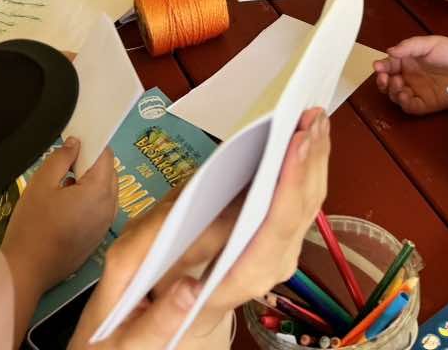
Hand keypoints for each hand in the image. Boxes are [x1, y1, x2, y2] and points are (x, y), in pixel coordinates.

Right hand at [6, 137, 119, 291]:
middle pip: (109, 174)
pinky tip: (65, 208)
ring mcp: (105, 226)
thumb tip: (75, 144)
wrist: (27, 271)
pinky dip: (89, 202)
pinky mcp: (97, 239)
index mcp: (100, 191)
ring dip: (91, 183)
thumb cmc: (32, 225)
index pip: (106, 156)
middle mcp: (110, 208)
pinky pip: (100, 210)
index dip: (91, 144)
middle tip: (65, 165)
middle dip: (92, 164)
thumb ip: (61, 158)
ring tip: (62, 187)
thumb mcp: (41, 183)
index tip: (73, 143)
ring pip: (106, 193)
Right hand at [70, 108, 330, 349]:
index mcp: (228, 291)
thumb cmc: (146, 324)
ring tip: (312, 118)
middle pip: (297, 217)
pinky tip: (304, 138)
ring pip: (305, 206)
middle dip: (307, 164)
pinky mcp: (269, 239)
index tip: (293, 150)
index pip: (269, 242)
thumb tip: (186, 291)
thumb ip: (159, 314)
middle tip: (309, 118)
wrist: (164, 329)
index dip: (287, 193)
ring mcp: (271, 256)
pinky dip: (304, 167)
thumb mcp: (134, 327)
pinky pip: (296, 201)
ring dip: (312, 160)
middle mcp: (260, 273)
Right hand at [374, 37, 447, 114]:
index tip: (377, 66)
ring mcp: (418, 91)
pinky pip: (410, 107)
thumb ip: (409, 46)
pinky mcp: (426, 104)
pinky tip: (405, 95)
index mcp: (409, 61)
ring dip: (392, 92)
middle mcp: (410, 77)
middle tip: (384, 78)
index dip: (381, 66)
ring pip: (396, 96)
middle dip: (382, 82)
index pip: (389, 65)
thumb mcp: (429, 43)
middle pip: (388, 83)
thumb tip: (389, 51)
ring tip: (397, 84)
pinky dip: (404, 103)